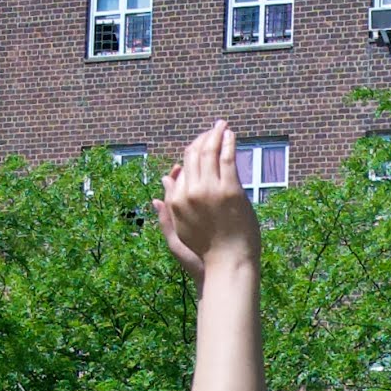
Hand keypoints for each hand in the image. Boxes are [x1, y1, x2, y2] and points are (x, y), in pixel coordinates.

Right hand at [156, 124, 262, 271]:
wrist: (228, 264)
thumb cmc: (205, 254)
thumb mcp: (176, 236)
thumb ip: (165, 215)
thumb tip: (160, 189)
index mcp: (176, 201)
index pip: (182, 167)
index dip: (191, 153)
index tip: (202, 145)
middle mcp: (190, 192)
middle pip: (193, 155)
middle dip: (203, 138)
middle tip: (213, 129)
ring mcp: (209, 190)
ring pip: (209, 152)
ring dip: (215, 134)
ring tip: (221, 126)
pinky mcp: (230, 190)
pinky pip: (227, 158)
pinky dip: (227, 143)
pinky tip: (230, 134)